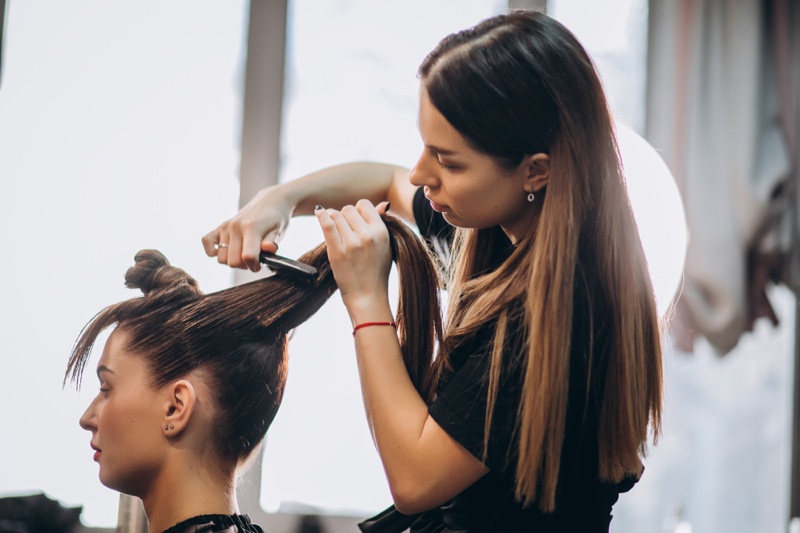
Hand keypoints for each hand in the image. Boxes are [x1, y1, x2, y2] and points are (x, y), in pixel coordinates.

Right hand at [201, 187, 289, 270]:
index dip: (255, 266)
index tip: (261, 264)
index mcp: (251, 227)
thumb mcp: (279, 231)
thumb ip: (272, 242)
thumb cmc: (276, 219)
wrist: (270, 202)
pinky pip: (206, 242)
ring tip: (244, 253)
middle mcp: (235, 226)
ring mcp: (225, 226)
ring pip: (221, 259)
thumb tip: (268, 248)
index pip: (248, 257)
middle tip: (254, 258)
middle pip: (233, 261)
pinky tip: (227, 250)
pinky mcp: (219, 227)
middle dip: (245, 266)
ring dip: (233, 261)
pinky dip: (213, 251)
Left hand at [315, 200, 392, 315]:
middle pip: (348, 209)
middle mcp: (368, 235)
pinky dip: (321, 216)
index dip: (358, 211)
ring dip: (332, 219)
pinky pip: (327, 224)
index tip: (355, 222)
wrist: (367, 296)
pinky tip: (319, 212)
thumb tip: (384, 203)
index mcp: (381, 232)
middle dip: (344, 217)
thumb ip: (382, 224)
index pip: (364, 205)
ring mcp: (352, 243)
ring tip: (334, 229)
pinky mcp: (337, 251)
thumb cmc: (376, 272)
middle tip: (344, 230)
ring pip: (336, 215)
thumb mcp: (386, 246)